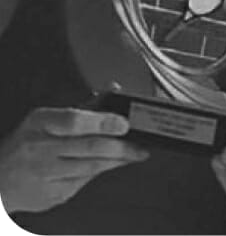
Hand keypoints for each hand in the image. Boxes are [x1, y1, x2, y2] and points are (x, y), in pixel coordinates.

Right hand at [0, 107, 148, 213]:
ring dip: (117, 161)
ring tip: (135, 154)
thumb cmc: (27, 142)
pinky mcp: (51, 195)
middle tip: (140, 145)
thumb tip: (114, 89)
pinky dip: (101, 172)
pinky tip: (113, 165)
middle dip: (121, 147)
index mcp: (41, 124)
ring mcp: (46, 175)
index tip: (123, 123)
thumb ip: (81, 107)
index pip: (74, 121)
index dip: (102, 122)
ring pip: (91, 167)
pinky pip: (83, 183)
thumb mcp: (45, 117)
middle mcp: (42, 150)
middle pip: (89, 148)